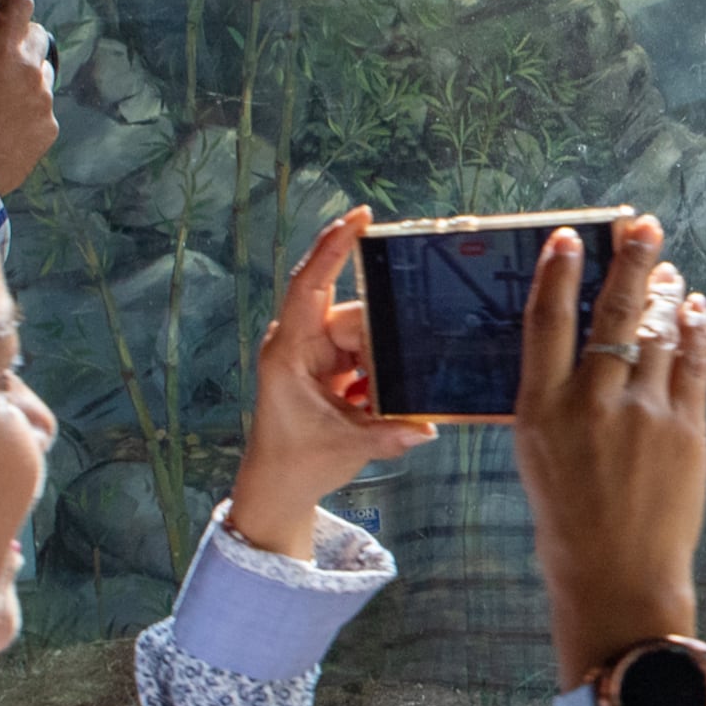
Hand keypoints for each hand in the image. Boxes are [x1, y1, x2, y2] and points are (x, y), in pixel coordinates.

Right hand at [0, 0, 57, 194]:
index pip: (21, 3)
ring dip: (25, 73)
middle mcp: (31, 72)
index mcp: (3, 51)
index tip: (0, 2)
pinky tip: (3, 121)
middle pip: (37, 36)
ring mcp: (43, 102)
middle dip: (18, 36)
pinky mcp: (48, 130)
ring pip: (42, 73)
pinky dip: (28, 106)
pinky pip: (42, 108)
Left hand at [223, 210, 434, 559]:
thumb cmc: (296, 462)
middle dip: (381, 344)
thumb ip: (390, 433)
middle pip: (353, 318)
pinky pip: (365, 356)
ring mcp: (315, 355)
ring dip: (382, 366)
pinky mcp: (330, 368)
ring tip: (374, 404)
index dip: (333, 247)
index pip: (309, 284)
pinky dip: (380, 375)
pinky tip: (378, 403)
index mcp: (290, 352)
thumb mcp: (346, 447)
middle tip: (382, 386)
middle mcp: (300, 344)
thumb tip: (428, 426)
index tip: (360, 217)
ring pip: (365, 338)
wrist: (277, 488)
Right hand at [514, 215, 705, 694]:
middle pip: (612, 314)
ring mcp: (644, 415)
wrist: (616, 578)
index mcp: (540, 411)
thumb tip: (576, 346)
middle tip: (641, 224)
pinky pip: (694, 363)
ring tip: (666, 271)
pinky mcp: (686, 430)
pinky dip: (695, 329)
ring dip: (664, 294)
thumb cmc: (568, 521)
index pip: (545, 323)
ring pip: (658, 332)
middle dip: (630, 262)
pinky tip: (695, 308)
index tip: (567, 238)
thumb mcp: (538, 456)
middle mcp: (592, 404)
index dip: (556, 274)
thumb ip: (553, 401)